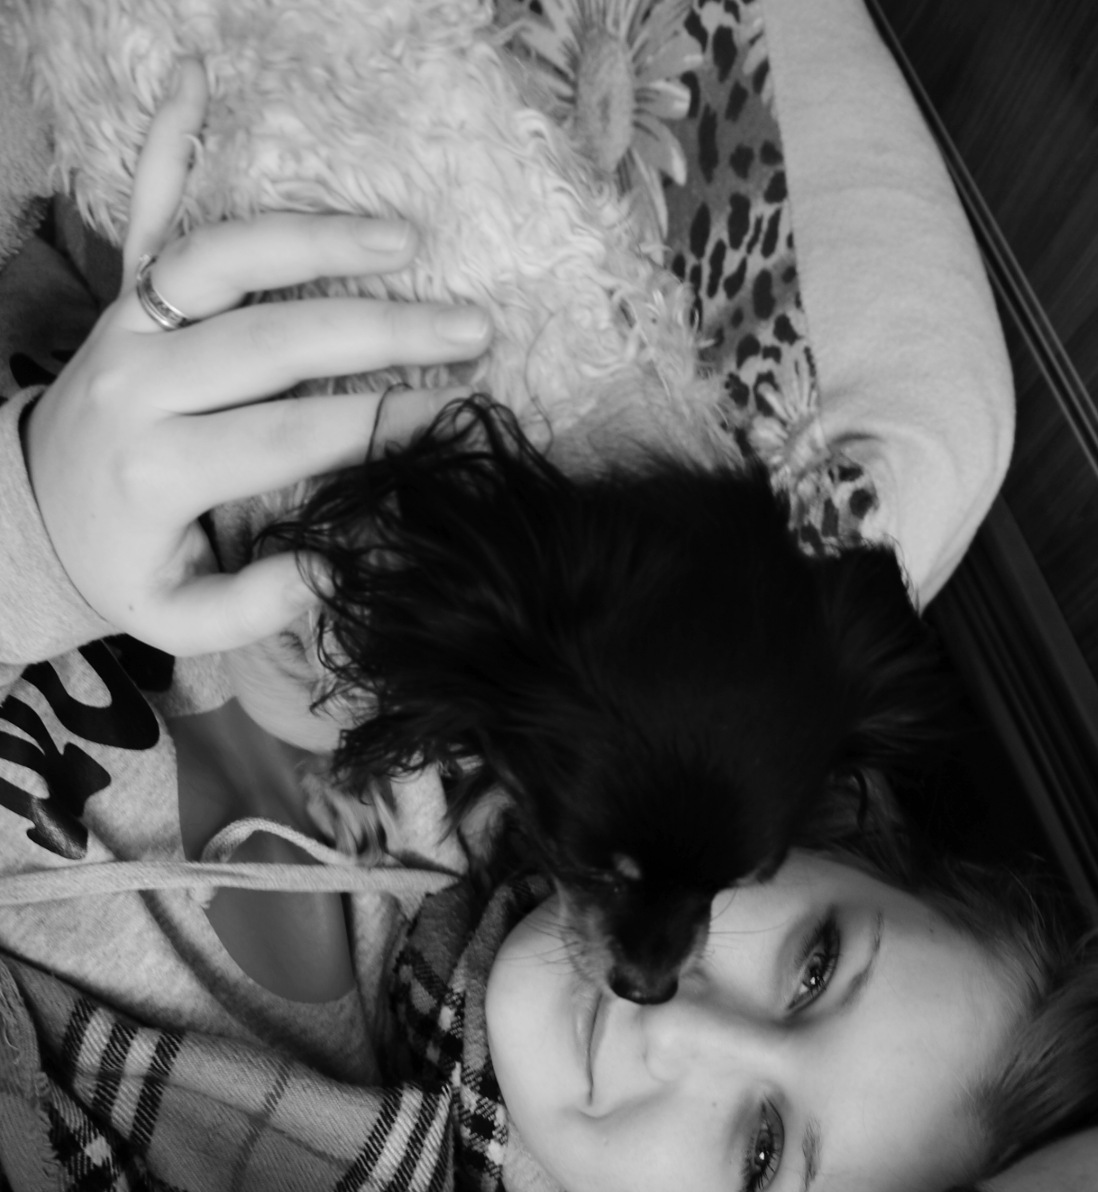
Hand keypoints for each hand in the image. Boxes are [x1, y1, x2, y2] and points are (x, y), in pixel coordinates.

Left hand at [23, 60, 490, 654]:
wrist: (33, 517)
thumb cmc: (127, 568)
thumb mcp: (180, 618)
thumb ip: (258, 604)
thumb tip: (336, 560)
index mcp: (160, 469)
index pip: (293, 435)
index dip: (382, 425)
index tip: (455, 416)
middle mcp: (141, 384)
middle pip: (276, 339)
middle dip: (384, 332)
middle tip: (469, 328)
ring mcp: (127, 326)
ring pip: (224, 261)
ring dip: (316, 239)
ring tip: (403, 238)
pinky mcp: (120, 292)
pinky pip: (142, 209)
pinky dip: (167, 143)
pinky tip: (198, 82)